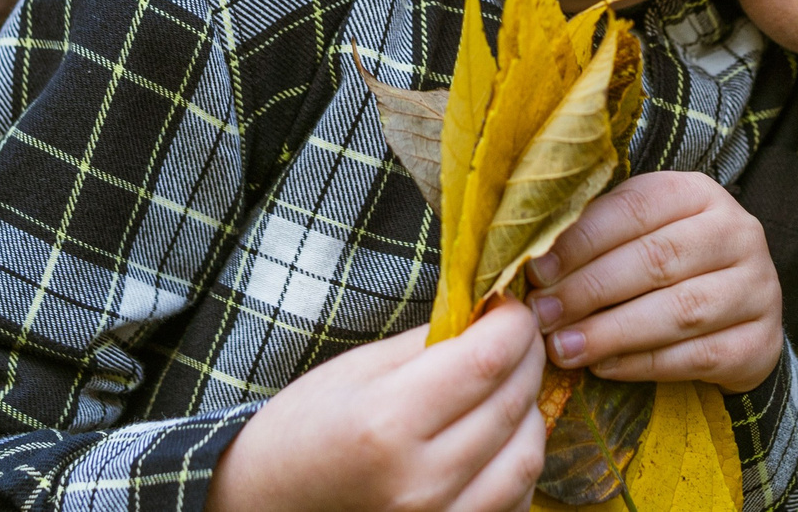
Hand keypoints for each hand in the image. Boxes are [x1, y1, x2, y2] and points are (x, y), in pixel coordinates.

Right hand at [207, 299, 546, 511]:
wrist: (269, 504)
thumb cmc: (304, 431)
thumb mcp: (358, 370)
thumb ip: (432, 343)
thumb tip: (491, 314)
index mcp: (388, 423)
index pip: (488, 360)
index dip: (514, 323)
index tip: (512, 305)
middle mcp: (421, 482)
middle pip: (513, 404)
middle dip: (526, 356)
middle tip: (515, 334)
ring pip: (527, 457)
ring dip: (528, 411)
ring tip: (506, 386)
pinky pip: (516, 499)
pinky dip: (515, 461)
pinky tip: (495, 437)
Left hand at [526, 171, 783, 393]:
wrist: (740, 310)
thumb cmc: (672, 264)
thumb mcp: (640, 232)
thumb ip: (597, 236)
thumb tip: (534, 264)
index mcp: (700, 193)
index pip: (636, 208)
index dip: (582, 240)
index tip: (537, 270)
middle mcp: (738, 233)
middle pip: (656, 259)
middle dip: (589, 290)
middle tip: (542, 315)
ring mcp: (757, 288)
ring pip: (679, 310)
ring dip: (612, 332)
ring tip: (563, 347)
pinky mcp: (761, 342)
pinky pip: (697, 356)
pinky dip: (644, 364)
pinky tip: (604, 367)